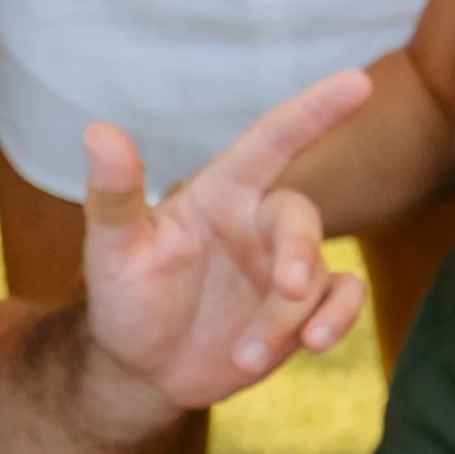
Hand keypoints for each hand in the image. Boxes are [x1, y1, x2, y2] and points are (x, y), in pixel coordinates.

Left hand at [81, 71, 373, 409]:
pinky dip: (336, 322)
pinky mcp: (302, 311)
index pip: (272, 140)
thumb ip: (114, 196)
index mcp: (222, 193)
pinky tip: (310, 347)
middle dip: (300, 252)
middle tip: (288, 289)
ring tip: (248, 357)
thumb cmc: (126, 299)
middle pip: (301, 217)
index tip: (357, 82)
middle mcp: (259, 224)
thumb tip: (97, 133)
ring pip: (321, 272)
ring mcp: (284, 268)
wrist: (141, 371)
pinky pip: (343, 300)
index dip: (313, 110)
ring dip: (293, 315)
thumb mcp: (112, 251)